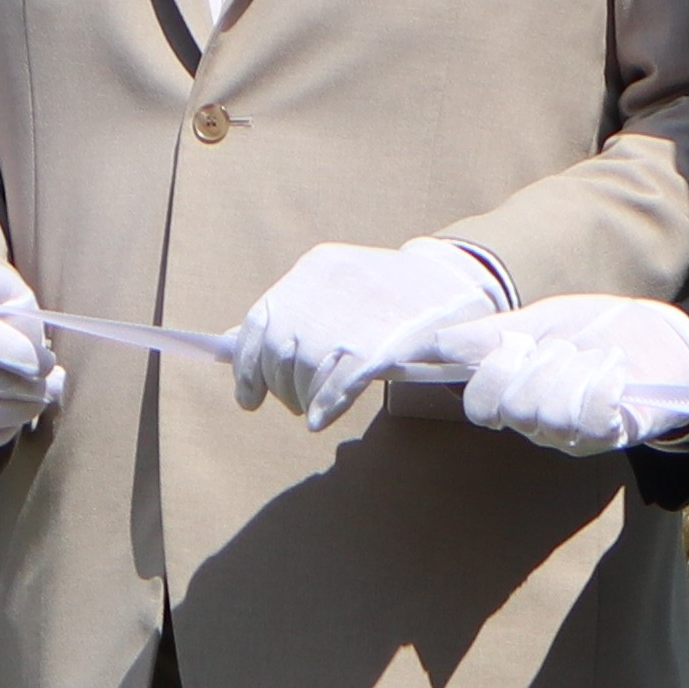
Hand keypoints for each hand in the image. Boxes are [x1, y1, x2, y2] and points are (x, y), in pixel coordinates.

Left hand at [227, 239, 504, 422]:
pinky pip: (338, 385)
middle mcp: (326, 289)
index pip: (260, 322)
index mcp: (315, 269)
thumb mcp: (338, 285)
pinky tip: (321, 419)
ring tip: (312, 409)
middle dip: (281, 387)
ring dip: (302, 399)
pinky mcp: (380, 346)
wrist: (460, 279)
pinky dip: (325, 405)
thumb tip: (228, 347)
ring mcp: (353, 318)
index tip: (248, 397)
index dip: (247, 367)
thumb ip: (290, 311)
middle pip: (279, 353)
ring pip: (304, 371)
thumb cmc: (392, 293)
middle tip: (294, 404)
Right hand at [455, 295, 688, 456]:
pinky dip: (602, 385)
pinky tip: (615, 370)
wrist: (662, 335)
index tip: (518, 340)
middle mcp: (540, 426)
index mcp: (516, 397)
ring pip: (553, 414)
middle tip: (568, 346)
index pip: (481, 407)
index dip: (494, 373)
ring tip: (598, 356)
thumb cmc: (596, 329)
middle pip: (516, 409)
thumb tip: (430, 344)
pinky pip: (592, 420)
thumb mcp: (537, 321)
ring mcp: (575, 437)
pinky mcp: (612, 437)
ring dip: (577, 371)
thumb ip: (486, 336)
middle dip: (543, 364)